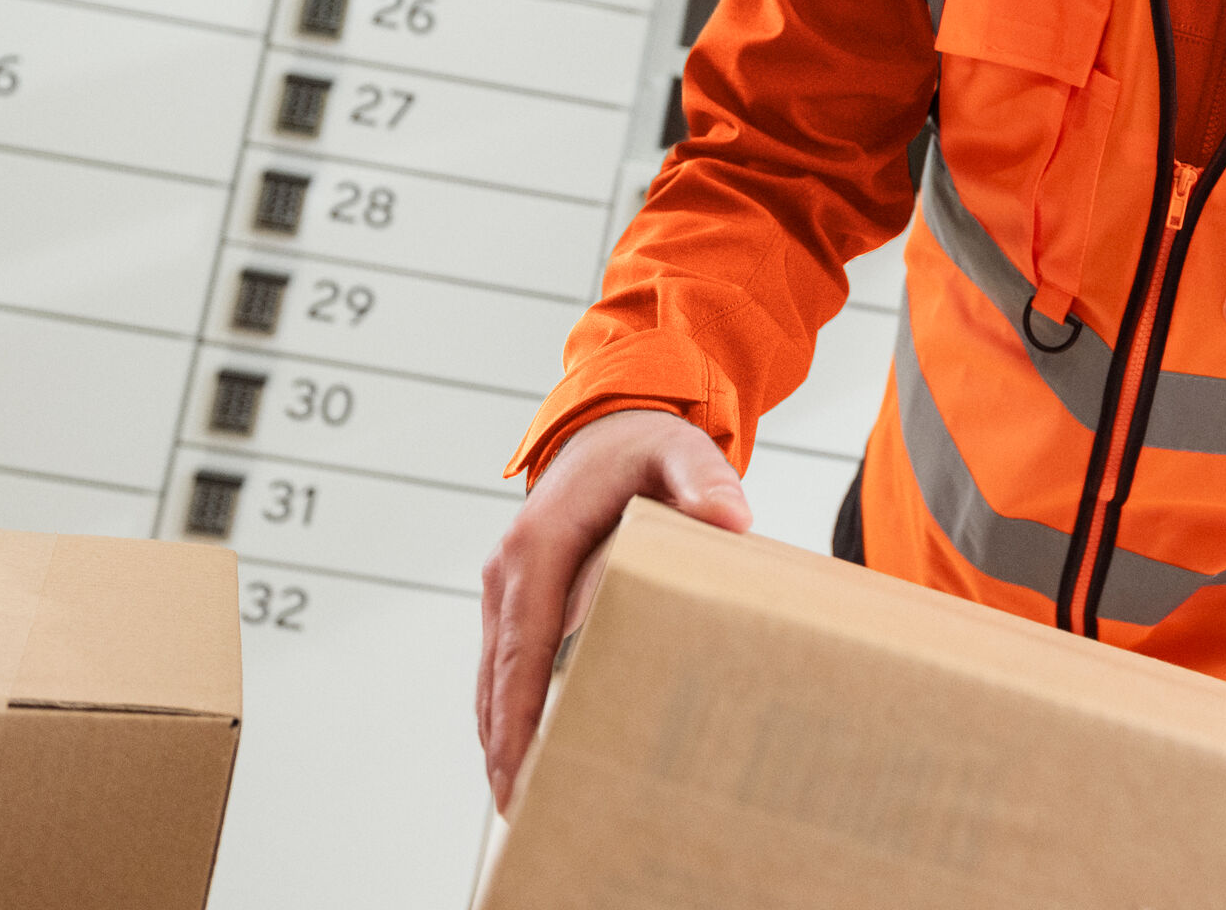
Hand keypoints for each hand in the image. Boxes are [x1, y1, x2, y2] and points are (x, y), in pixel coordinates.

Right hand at [476, 408, 751, 809]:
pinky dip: (504, 703)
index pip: (524, 644)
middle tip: (520, 806)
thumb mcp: (681, 451)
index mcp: (539, 542)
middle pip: (501, 671)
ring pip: (493, 671)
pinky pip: (503, 656)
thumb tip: (732, 518)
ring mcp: (506, 579)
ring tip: (519, 795)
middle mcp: (510, 565)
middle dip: (505, 741)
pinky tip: (519, 743)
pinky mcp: (514, 590)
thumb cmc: (645, 442)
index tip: (521, 768)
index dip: (519, 711)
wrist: (611, 419)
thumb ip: (706, 482)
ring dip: (499, 730)